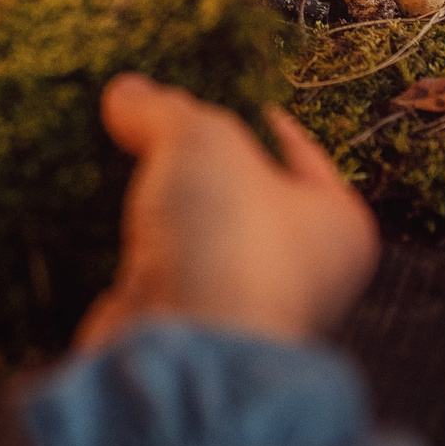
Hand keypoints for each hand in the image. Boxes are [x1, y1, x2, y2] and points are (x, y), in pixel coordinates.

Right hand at [76, 72, 378, 350]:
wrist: (185, 355)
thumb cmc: (229, 241)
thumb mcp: (200, 140)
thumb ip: (165, 109)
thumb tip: (127, 92)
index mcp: (339, 226)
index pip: (299, 152)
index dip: (253, 116)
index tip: (213, 90)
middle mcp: (303, 274)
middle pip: (244, 193)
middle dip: (197, 162)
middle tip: (155, 121)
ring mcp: (242, 305)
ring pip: (199, 235)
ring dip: (162, 207)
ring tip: (121, 159)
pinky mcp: (189, 329)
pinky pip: (162, 273)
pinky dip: (137, 249)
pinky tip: (105, 215)